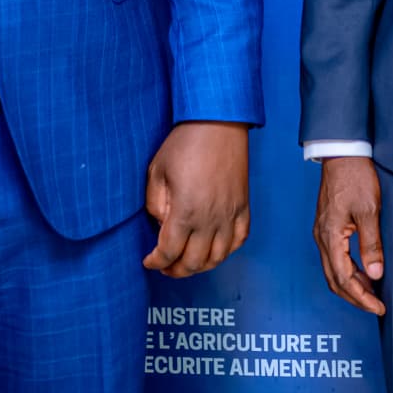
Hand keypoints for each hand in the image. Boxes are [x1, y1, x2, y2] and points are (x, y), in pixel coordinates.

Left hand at [143, 121, 250, 276]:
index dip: (156, 261)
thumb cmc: (185, 143)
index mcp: (185, 211)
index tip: (148, 261)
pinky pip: (239, 239)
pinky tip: (215, 249)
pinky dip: (227, 251)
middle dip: (176, 270)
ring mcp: (230, 214)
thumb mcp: (157, 172)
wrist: (218, 123)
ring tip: (187, 262)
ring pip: (218, 257)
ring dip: (201, 266)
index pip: (169, 251)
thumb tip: (161, 224)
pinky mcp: (243, 206)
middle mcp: (210, 218)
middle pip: (194, 262)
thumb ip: (155, 204)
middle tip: (165, 266)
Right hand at [311, 156, 383, 315]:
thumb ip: (371, 245)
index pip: (344, 278)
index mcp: (330, 236)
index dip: (362, 297)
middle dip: (355, 298)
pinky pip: (333, 259)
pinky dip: (347, 272)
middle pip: (334, 280)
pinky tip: (363, 273)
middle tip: (376, 307)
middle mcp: (321, 238)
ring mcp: (322, 233)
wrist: (341, 154)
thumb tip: (375, 274)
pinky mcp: (326, 228)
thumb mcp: (370, 211)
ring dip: (351, 286)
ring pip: (332, 272)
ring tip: (372, 294)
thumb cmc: (355, 178)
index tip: (378, 307)